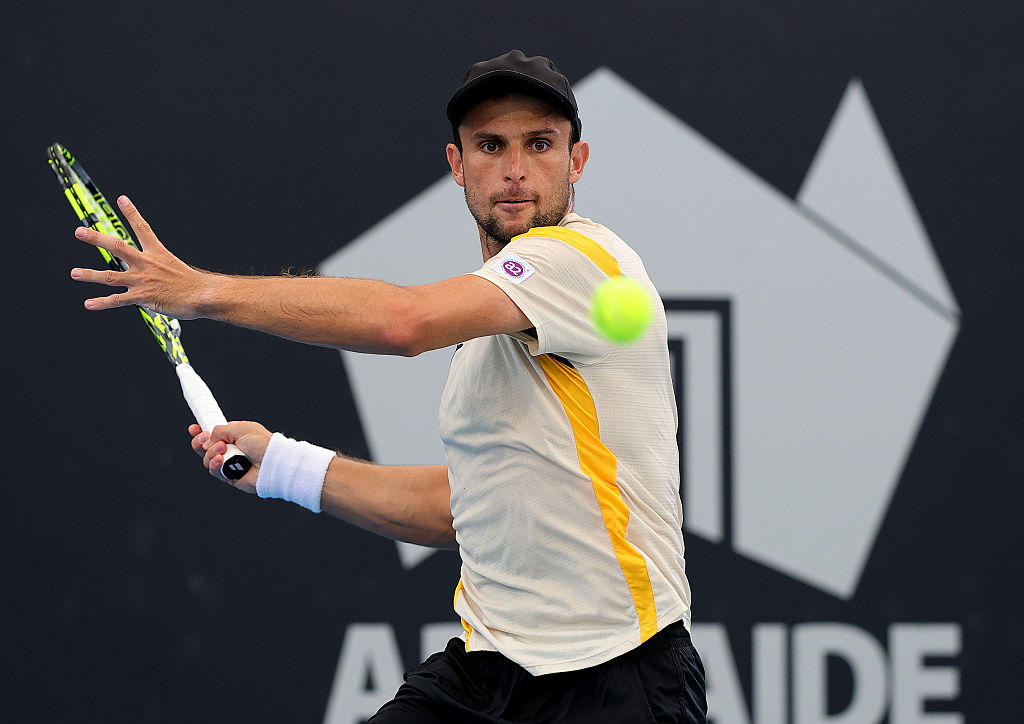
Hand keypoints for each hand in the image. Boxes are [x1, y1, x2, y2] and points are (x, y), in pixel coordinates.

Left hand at [70, 195, 208, 318]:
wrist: (204, 296)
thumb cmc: (195, 285)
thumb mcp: (177, 269)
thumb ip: (162, 271)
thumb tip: (157, 276)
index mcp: (158, 254)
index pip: (143, 228)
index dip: (132, 213)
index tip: (121, 199)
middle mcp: (147, 264)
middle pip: (118, 247)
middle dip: (96, 239)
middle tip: (79, 232)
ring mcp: (143, 281)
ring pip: (111, 276)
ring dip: (91, 274)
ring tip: (75, 273)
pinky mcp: (143, 298)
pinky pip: (118, 300)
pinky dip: (102, 302)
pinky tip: (89, 304)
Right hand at [189, 420, 272, 493]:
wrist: (273, 463)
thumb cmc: (263, 444)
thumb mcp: (241, 428)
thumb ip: (221, 430)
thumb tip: (208, 437)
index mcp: (234, 435)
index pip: (213, 433)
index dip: (201, 432)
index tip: (193, 428)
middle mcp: (230, 449)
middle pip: (204, 447)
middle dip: (199, 442)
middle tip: (204, 439)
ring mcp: (229, 463)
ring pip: (207, 459)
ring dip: (210, 453)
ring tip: (222, 450)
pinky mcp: (229, 476)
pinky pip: (214, 471)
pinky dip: (214, 464)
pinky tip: (221, 460)